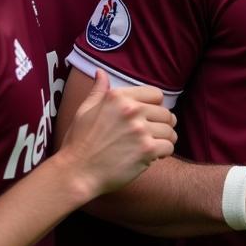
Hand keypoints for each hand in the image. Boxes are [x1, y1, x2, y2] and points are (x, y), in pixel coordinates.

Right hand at [58, 70, 175, 198]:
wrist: (76, 173)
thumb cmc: (79, 143)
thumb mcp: (85, 111)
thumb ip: (98, 91)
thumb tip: (101, 72)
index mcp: (118, 97)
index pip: (156, 94)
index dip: (155, 107)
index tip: (148, 118)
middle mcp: (131, 110)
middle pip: (166, 113)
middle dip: (162, 125)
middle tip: (151, 136)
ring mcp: (140, 130)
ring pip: (170, 131)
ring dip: (164, 140)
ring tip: (152, 146)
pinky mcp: (147, 149)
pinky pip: (169, 147)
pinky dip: (163, 153)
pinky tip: (151, 157)